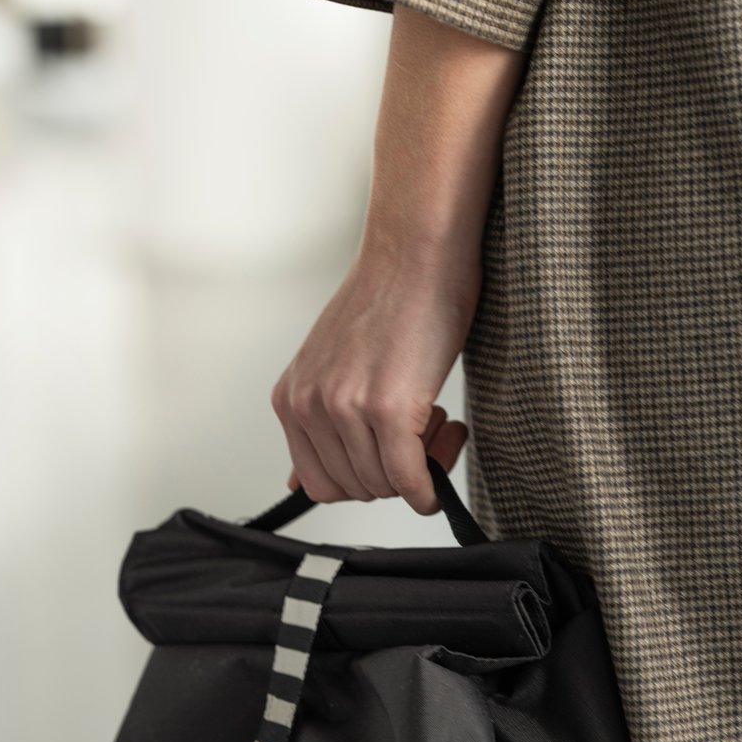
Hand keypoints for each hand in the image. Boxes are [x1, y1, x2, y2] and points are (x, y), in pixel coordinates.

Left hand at [270, 243, 480, 514]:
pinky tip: (452, 445)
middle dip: (396, 475)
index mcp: (290, 399)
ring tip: (439, 418)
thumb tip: (297, 484)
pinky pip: (410, 478)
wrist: (416, 252)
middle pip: (354, 489)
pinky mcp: (388, 409)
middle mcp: (309, 406)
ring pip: (385, 486)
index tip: (393, 454)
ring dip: (422, 467)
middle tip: (426, 432)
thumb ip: (314, 424)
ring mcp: (346, 408)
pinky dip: (432, 486)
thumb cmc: (389, 300)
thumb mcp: (332, 366)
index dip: (366, 478)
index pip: (319, 484)